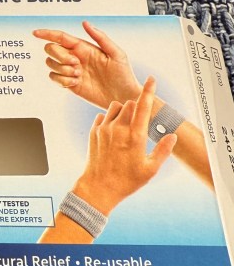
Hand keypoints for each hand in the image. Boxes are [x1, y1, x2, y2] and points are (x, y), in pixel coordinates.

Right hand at [33, 20, 141, 109]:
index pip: (61, 37)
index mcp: (83, 47)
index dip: (47, 33)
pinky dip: (62, 80)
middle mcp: (75, 57)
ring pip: (51, 63)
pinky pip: (54, 78)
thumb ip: (100, 37)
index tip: (35, 33)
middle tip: (76, 64)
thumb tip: (85, 23)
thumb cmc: (123, 74)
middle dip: (60, 55)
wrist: (123, 97)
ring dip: (62, 69)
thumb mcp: (117, 53)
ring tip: (78, 75)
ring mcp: (71, 70)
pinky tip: (76, 83)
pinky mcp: (69, 83)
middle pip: (51, 49)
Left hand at [72, 78, 175, 214]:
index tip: (151, 78)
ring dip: (122, 111)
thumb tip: (172, 136)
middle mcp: (118, 129)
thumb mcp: (150, 169)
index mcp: (135, 136)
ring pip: (115, 107)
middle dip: (136, 107)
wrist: (98, 187)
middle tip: (138, 122)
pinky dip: (110, 119)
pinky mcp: (93, 131)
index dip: (148, 91)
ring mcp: (104, 129)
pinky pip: (102, 115)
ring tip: (126, 128)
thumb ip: (163, 150)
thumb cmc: (127, 181)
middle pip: (129, 103)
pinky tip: (113, 133)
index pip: (143, 107)